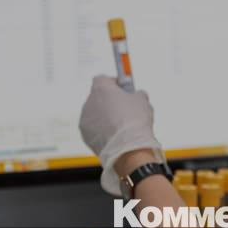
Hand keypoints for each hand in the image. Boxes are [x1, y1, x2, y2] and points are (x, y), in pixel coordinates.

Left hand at [79, 75, 162, 195]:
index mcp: (101, 89)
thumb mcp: (142, 100)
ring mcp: (85, 119)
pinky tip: (117, 136)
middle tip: (125, 108)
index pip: (102, 78)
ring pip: (96, 114)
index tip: (124, 88)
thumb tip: (136, 95)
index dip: (114, 82)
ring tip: (123, 126)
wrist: (128, 149)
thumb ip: (136, 94)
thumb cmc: (135, 121)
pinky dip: (103, 130)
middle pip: (98, 97)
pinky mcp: (85, 135)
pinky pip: (95, 128)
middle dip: (110, 101)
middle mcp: (89, 102)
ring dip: (106, 116)